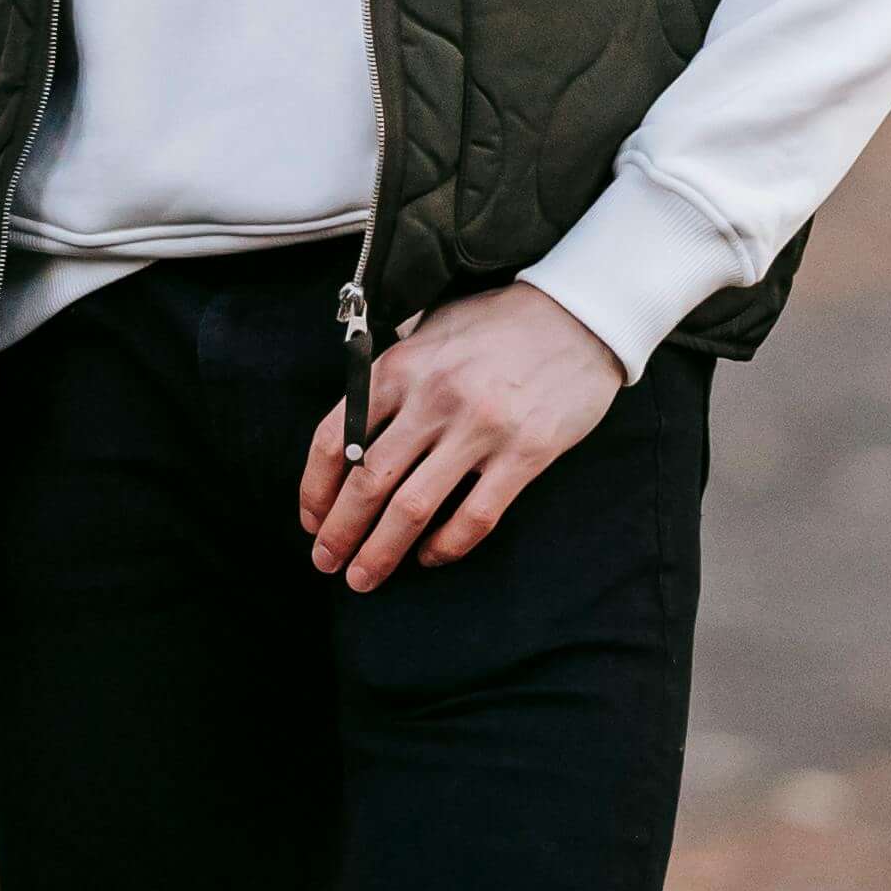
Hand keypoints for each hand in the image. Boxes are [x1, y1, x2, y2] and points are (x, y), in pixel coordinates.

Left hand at [299, 285, 620, 591]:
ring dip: (381, 551)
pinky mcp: (525, 452)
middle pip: (367, 481)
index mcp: (402, 366)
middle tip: (327, 563)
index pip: (337, 439)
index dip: (316, 488)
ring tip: (365, 578)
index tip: (311, 520)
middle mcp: (433, 398)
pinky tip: (430, 556)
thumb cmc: (498, 323)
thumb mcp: (431, 331)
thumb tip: (354, 432)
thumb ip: (393, 375)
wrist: (579, 313)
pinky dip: (446, 545)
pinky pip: (475, 516)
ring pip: (412, 507)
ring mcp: (480, 428)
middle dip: (340, 532)